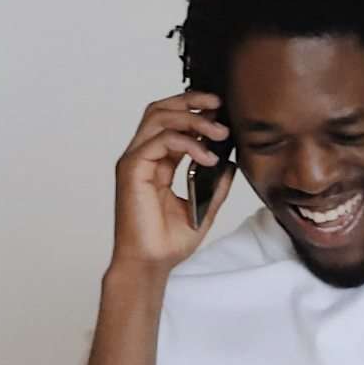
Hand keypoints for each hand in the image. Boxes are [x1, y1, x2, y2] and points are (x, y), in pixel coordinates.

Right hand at [110, 90, 233, 275]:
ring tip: (219, 133)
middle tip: (219, 106)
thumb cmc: (168, 241)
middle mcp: (144, 156)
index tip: (221, 110)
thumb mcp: (203, 206)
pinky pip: (159, 141)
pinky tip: (206, 157)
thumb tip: (231, 162)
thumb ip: (215, 183)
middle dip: (191, 101)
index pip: (171, 121)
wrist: (151, 263)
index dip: (194, 109)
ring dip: (192, 119)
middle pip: (161, 109)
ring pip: (158, 118)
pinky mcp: (132, 170)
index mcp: (157, 162)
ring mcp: (135, 161)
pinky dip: (187, 143)